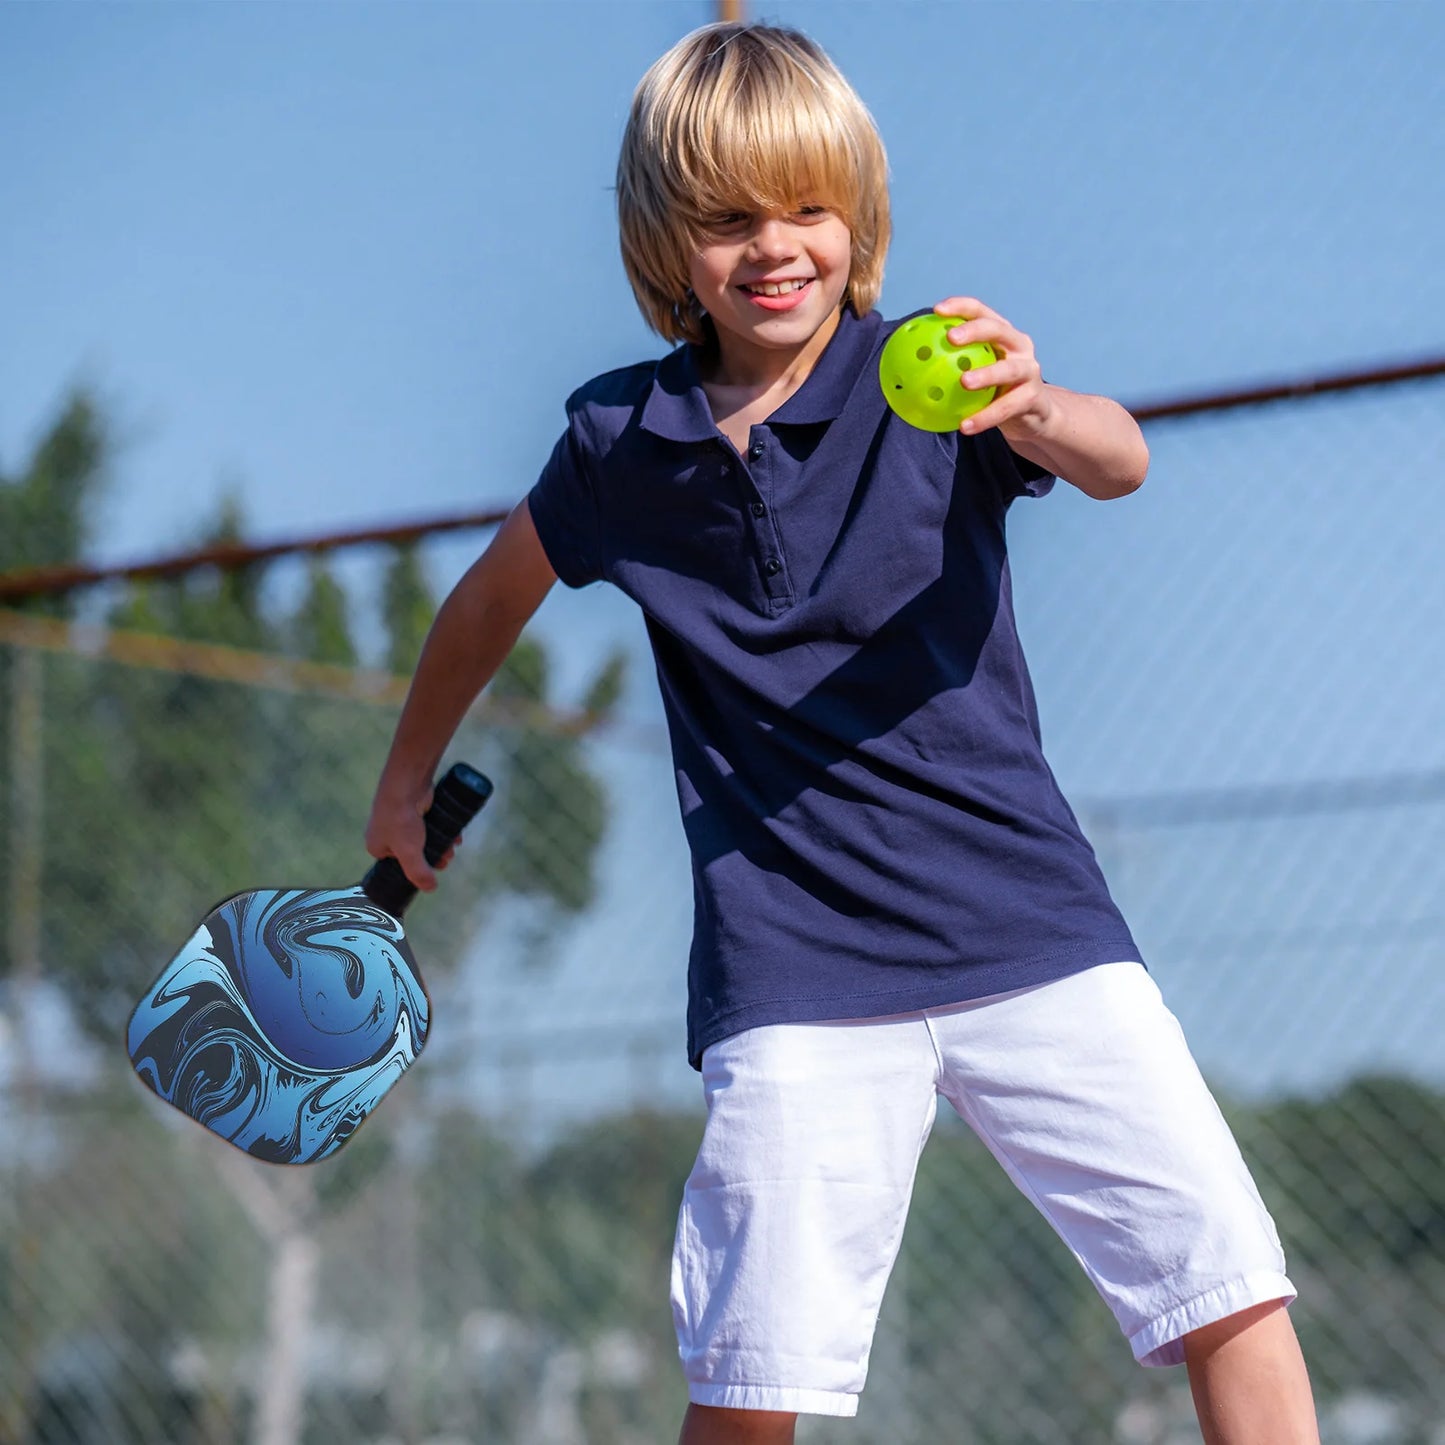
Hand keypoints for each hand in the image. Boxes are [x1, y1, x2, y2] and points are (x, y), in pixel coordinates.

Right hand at [364, 779, 457, 892]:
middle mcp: (385, 832)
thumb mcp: (409, 853)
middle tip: (447, 859)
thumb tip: (430, 889)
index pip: (397, 865)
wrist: (407, 783)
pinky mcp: (413, 806)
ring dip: (440, 843)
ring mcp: (399, 817)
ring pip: (424, 837)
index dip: (416, 869)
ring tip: (453, 846)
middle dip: (433, 856)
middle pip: (414, 851)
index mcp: (377, 846)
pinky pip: (429, 822)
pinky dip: (441, 828)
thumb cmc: (401, 819)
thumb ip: (418, 873)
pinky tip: (454, 834)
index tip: (433, 871)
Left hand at [932, 297, 1054, 440]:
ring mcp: (1030, 371)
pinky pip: (1007, 408)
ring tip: (963, 382)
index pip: (983, 312)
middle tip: (951, 339)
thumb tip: (905, 367)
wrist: (1033, 416)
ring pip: (1008, 370)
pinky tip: (965, 426)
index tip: (937, 310)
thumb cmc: (996, 390)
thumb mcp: (978, 373)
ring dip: (985, 374)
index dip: (962, 307)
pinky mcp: (1034, 398)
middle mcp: (1020, 347)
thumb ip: (951, 365)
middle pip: (999, 330)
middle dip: (975, 330)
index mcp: (1003, 335)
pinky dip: (985, 417)